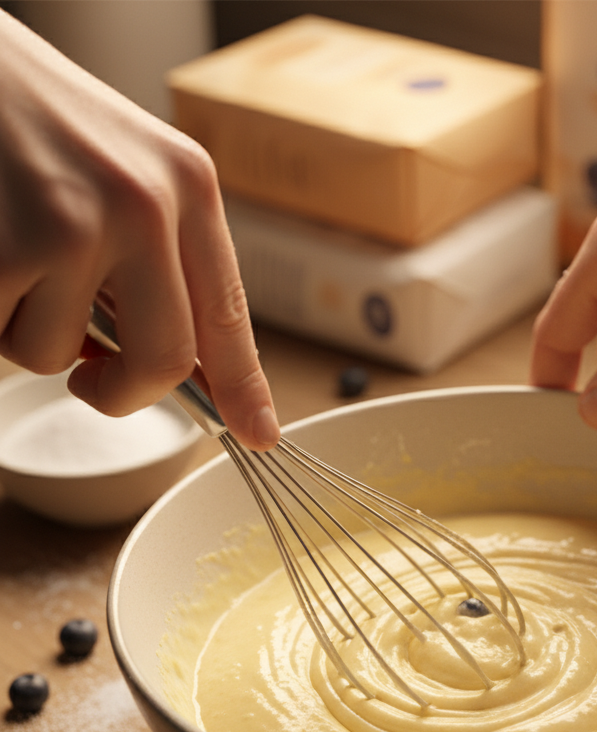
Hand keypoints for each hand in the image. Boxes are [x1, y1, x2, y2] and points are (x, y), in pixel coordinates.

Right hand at [0, 12, 278, 449]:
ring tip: (15, 260)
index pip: (229, 316)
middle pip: (164, 362)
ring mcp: (79, 224)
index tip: (258, 433)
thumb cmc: (36, 120)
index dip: (243, 388)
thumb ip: (161, 264)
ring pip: (59, 353)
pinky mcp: (13, 244)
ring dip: (28, 331)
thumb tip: (189, 369)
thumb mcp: (129, 175)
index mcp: (189, 187)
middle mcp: (148, 205)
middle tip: (94, 382)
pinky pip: (4, 337)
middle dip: (122, 392)